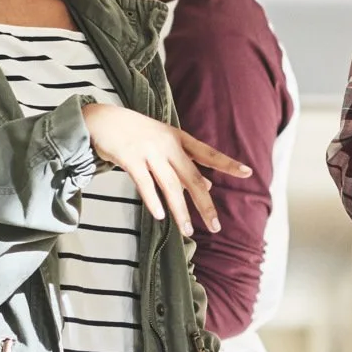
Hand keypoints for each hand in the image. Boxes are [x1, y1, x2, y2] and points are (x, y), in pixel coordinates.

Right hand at [81, 102, 250, 235]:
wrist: (104, 119)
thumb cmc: (137, 133)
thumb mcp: (164, 143)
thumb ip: (185, 163)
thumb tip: (209, 184)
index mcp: (179, 138)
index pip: (208, 153)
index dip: (227, 164)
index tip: (248, 173)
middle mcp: (167, 144)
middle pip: (192, 178)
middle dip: (205, 204)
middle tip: (216, 226)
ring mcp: (149, 151)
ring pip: (170, 186)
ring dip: (180, 211)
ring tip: (188, 231)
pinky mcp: (130, 158)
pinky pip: (145, 184)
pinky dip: (153, 201)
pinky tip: (160, 216)